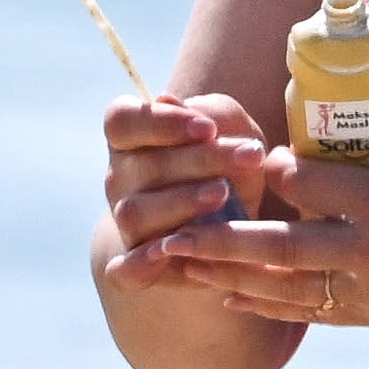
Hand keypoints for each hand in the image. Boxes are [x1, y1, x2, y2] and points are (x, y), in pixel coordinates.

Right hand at [96, 91, 273, 308]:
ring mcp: (125, 224)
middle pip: (142, 167)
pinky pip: (124, 268)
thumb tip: (169, 100)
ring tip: (223, 194)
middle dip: (198, 160)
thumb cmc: (231, 166)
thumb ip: (213, 114)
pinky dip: (141, 263)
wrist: (231, 224)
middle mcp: (121, 179)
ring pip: (136, 213)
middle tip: (247, 156)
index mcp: (132, 139)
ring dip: (180, 202)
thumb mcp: (234, 131)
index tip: (208, 128)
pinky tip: (173, 251)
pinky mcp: (136, 266)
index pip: (122, 120)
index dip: (160, 121)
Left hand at [146, 107, 368, 338]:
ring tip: (178, 262)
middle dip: (218, 237)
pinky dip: (262, 305)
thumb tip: (359, 76)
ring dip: (224, 275)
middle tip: (170, 227)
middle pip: (278, 245)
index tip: (248, 157)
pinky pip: (307, 313)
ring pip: (283, 286)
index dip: (270, 169)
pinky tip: (224, 295)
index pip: (309, 182)